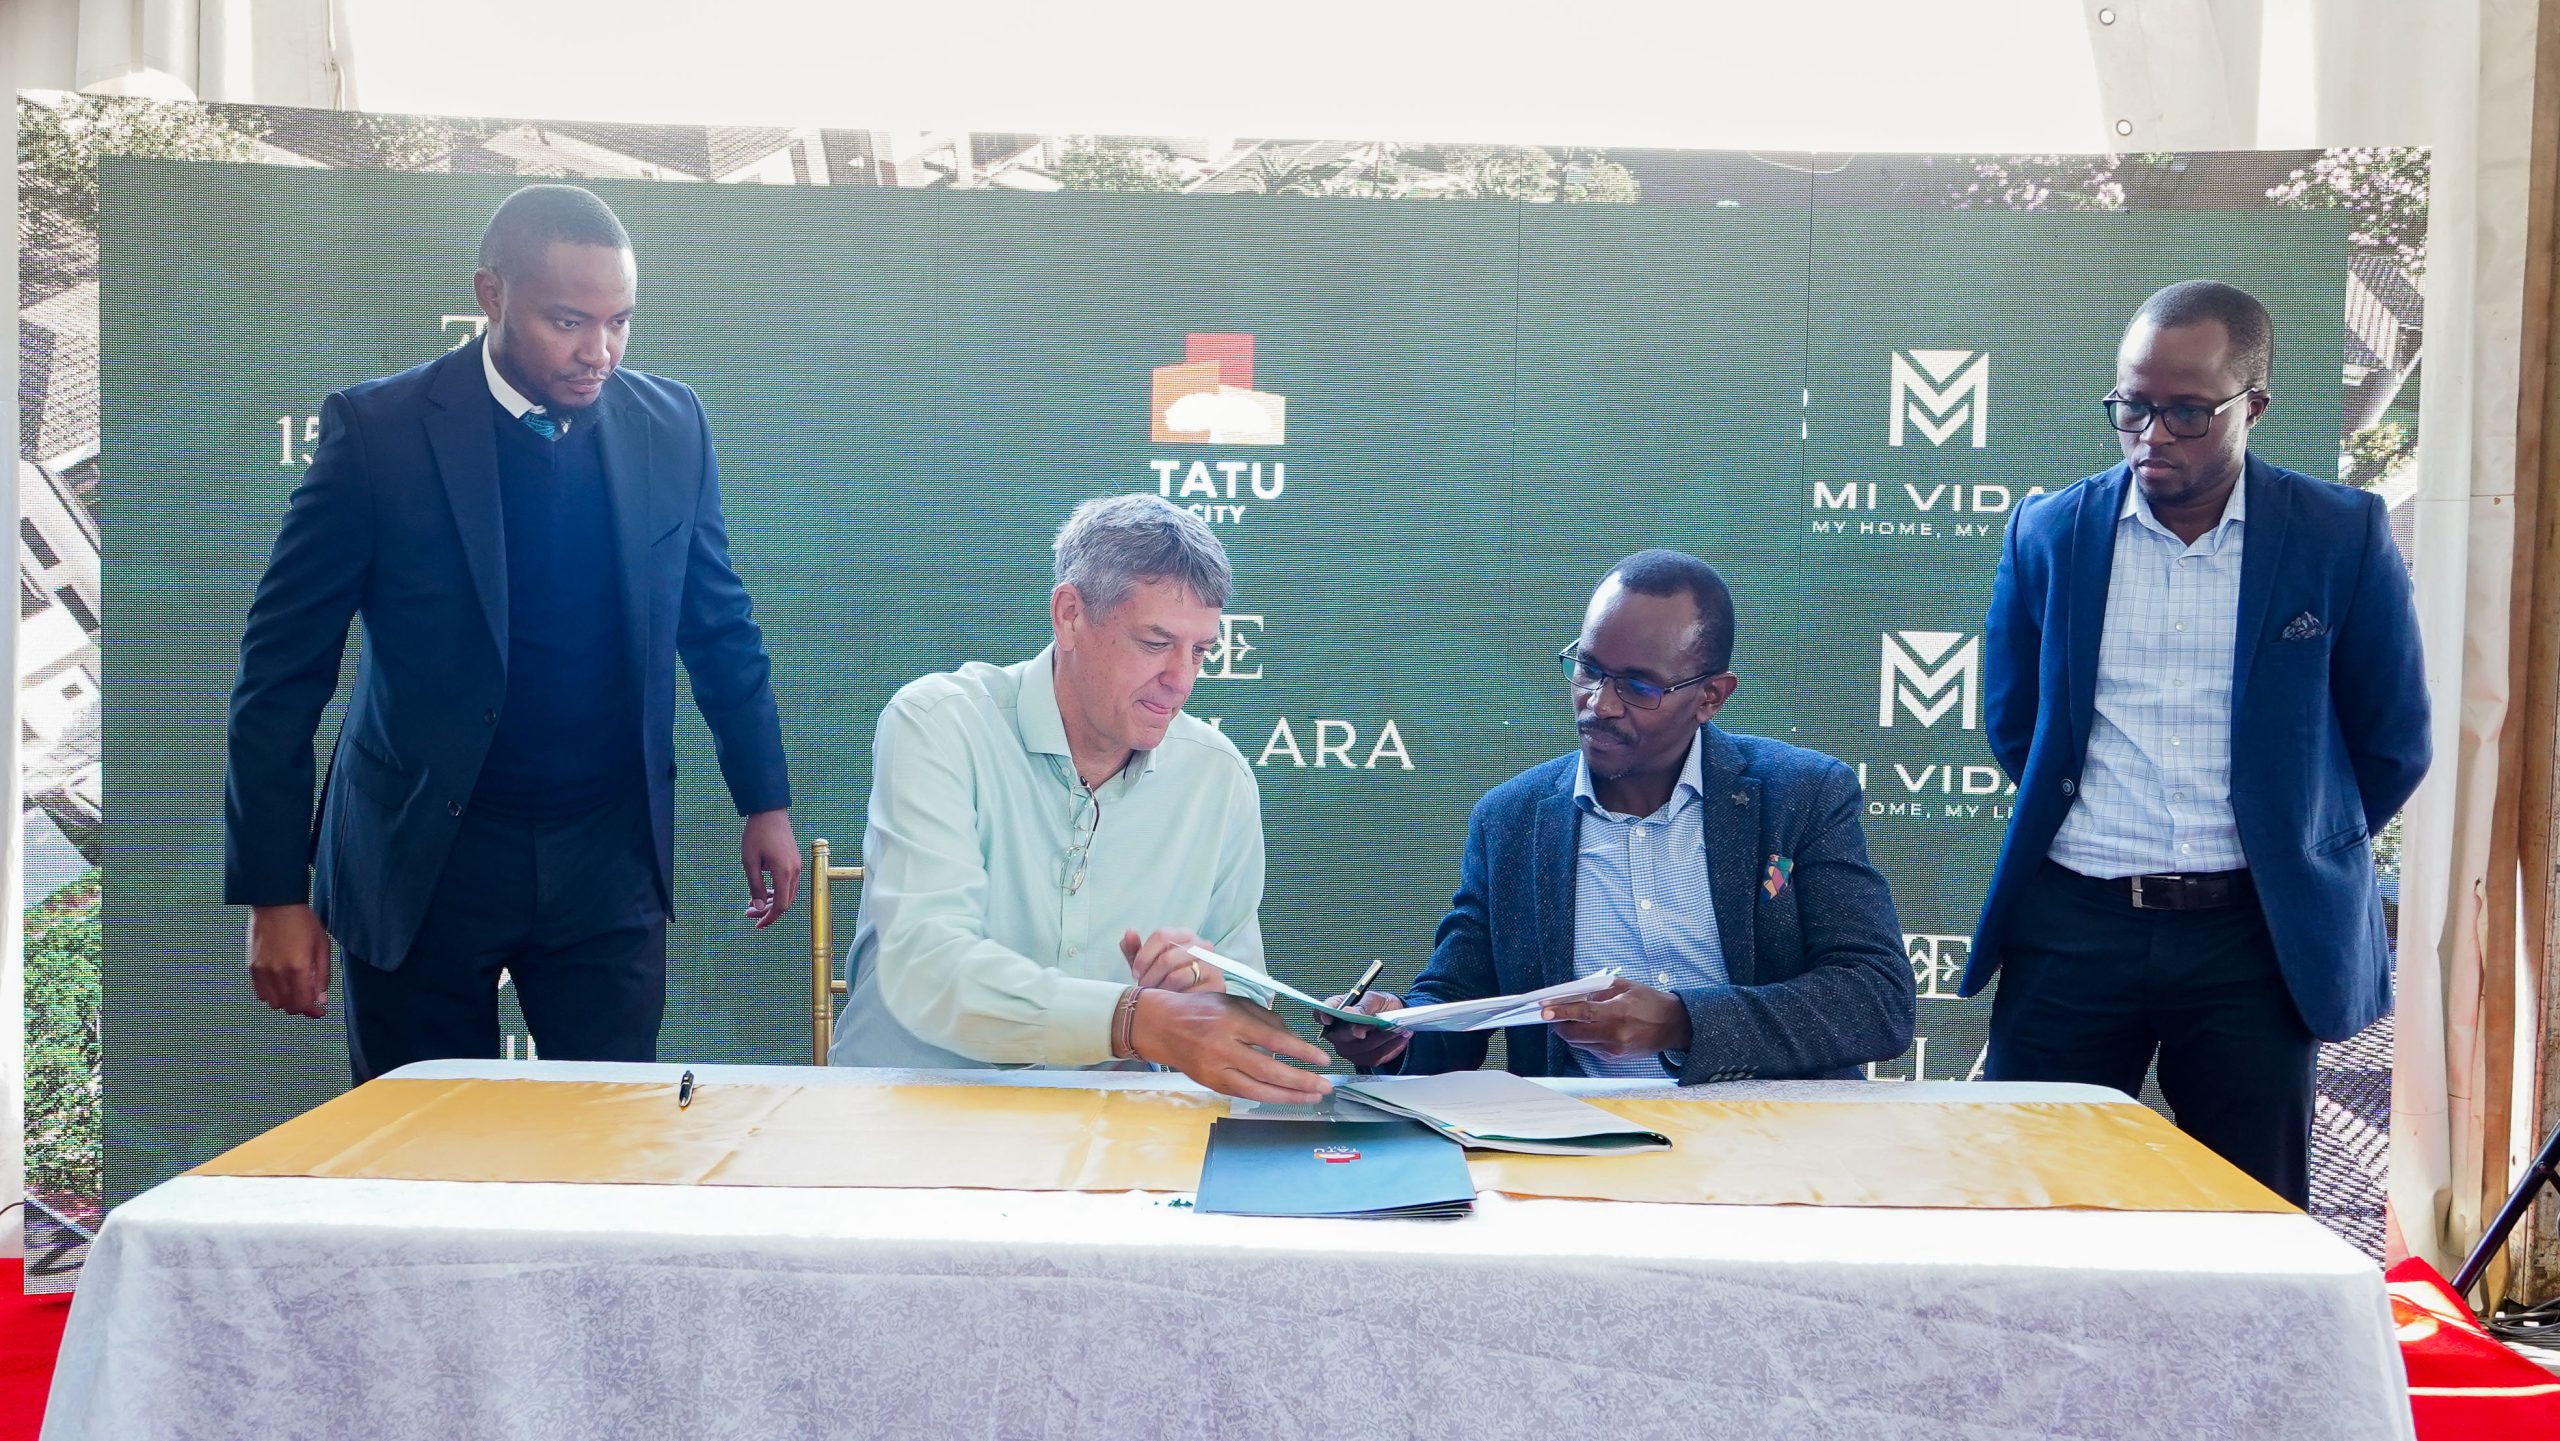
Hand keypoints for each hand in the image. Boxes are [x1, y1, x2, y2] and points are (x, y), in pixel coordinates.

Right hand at [247, 903, 332, 1018]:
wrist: (276, 904)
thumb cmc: (304, 922)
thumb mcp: (322, 947)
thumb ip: (322, 976)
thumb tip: (321, 1001)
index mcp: (299, 968)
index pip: (303, 1004)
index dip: (313, 1011)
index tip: (320, 1011)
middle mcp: (278, 973)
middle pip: (288, 1006)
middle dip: (301, 1006)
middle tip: (309, 1000)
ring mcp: (262, 971)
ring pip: (273, 1002)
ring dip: (286, 1001)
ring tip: (295, 990)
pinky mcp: (252, 967)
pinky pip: (260, 993)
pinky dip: (271, 994)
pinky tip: (281, 984)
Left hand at [740, 808, 801, 928]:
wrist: (770, 812)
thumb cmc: (757, 835)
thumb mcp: (749, 863)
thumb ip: (754, 887)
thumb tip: (757, 908)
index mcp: (784, 873)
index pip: (780, 905)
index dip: (769, 918)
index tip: (757, 925)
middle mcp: (795, 872)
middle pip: (785, 902)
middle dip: (768, 911)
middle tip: (748, 914)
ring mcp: (797, 866)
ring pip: (788, 894)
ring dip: (771, 902)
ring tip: (752, 903)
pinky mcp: (795, 862)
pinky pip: (789, 884)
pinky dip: (777, 891)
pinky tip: (763, 891)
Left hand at [1121, 928, 1223, 992]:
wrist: (1190, 1000)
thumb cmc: (1164, 977)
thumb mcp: (1147, 963)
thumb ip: (1134, 949)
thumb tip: (1129, 934)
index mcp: (1184, 935)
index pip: (1161, 936)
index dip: (1143, 956)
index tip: (1135, 972)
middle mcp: (1202, 945)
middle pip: (1166, 959)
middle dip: (1149, 978)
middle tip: (1144, 989)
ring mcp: (1212, 964)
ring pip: (1176, 977)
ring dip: (1161, 991)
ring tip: (1157, 996)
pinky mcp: (1217, 984)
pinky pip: (1189, 993)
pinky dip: (1176, 1000)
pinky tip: (1173, 1002)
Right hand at [1130, 990, 1332, 1103]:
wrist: (1161, 1026)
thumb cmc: (1203, 1010)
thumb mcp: (1235, 1003)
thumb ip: (1267, 1020)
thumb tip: (1296, 1041)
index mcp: (1231, 1020)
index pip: (1273, 1040)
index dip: (1301, 1052)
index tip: (1322, 1060)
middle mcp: (1222, 1046)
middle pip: (1268, 1070)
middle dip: (1300, 1081)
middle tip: (1325, 1086)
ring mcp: (1215, 1069)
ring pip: (1257, 1090)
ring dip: (1289, 1096)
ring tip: (1312, 1097)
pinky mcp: (1211, 1084)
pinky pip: (1245, 1094)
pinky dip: (1269, 1097)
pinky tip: (1287, 1096)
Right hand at [1319, 991, 1410, 1068]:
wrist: (1396, 1018)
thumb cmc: (1380, 1006)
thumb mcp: (1375, 998)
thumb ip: (1363, 1005)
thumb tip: (1348, 1012)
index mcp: (1335, 1012)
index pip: (1320, 1014)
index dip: (1322, 1016)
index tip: (1329, 1018)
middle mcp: (1337, 1033)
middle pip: (1340, 1035)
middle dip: (1357, 1029)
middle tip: (1374, 1023)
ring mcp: (1348, 1049)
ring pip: (1361, 1047)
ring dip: (1382, 1037)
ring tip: (1398, 1027)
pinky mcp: (1363, 1059)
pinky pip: (1375, 1055)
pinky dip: (1391, 1046)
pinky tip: (1401, 1036)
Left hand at [1541, 979, 1690, 1060]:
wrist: (1673, 1026)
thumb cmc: (1649, 1002)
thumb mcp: (1624, 987)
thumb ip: (1597, 990)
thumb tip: (1572, 995)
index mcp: (1619, 1014)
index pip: (1583, 1013)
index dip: (1561, 1011)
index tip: (1545, 1010)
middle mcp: (1616, 1035)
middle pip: (1574, 1033)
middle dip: (1558, 1024)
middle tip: (1550, 1014)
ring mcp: (1614, 1050)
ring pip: (1578, 1043)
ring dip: (1568, 1031)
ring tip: (1565, 1019)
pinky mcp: (1614, 1059)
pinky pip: (1589, 1048)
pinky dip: (1582, 1038)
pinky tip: (1585, 1028)